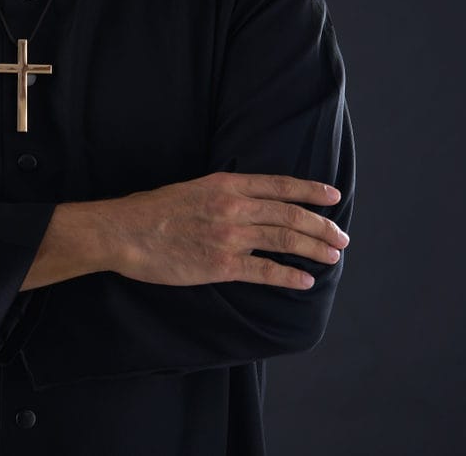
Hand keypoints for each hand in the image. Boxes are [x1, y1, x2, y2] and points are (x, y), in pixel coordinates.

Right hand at [106, 172, 349, 289]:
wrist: (125, 232)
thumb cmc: (151, 211)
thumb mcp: (191, 188)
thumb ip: (221, 194)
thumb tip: (244, 202)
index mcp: (226, 184)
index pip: (279, 185)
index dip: (310, 190)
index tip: (332, 196)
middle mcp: (234, 207)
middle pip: (290, 215)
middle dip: (321, 226)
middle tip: (340, 237)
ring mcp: (229, 236)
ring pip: (284, 240)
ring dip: (314, 249)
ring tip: (332, 256)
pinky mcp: (221, 265)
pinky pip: (264, 271)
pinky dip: (289, 276)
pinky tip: (304, 280)